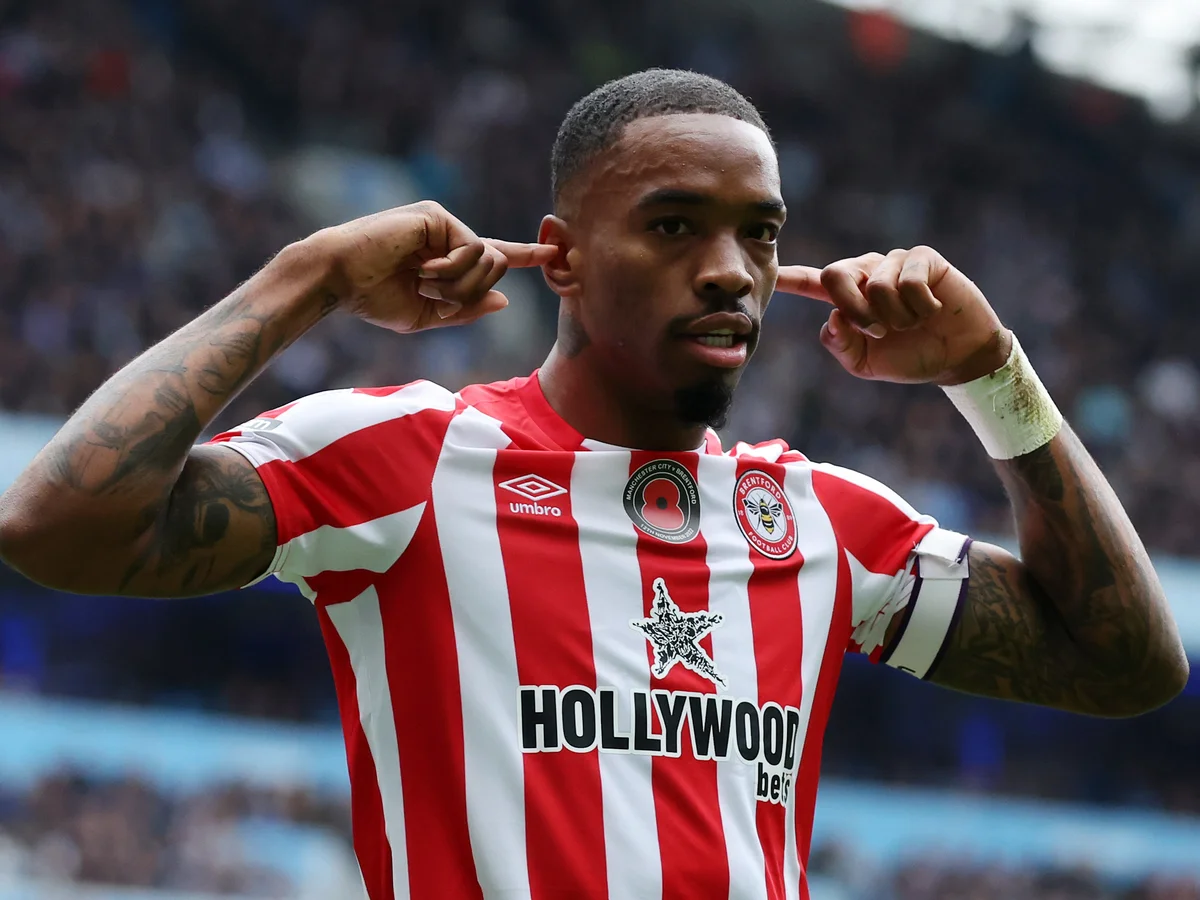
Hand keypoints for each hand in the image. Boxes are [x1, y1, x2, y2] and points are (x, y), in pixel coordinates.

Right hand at [304, 201, 556, 332]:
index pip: (493, 256)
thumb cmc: (373, 298)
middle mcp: (449, 236)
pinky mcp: (437, 215)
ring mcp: (444, 223)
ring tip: (422, 281)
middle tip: (432, 294)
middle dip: (469, 293)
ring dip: (458, 285)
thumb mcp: (427, 315)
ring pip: (489, 260)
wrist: (339, 279)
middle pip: (495, 268)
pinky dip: (450, 271)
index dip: (523, 255)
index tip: (553, 253)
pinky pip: (472, 250)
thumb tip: (504, 300)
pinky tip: (422, 270)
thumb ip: (466, 309)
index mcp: (446, 258)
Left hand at [775, 246, 1011, 385]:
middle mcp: (866, 273)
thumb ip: (840, 344)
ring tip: (912, 323)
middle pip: (835, 274)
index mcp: (847, 297)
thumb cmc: (909, 357)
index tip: (767, 273)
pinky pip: (908, 280)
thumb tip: (833, 316)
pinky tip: (931, 310)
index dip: (789, 278)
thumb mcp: (865, 363)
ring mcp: (894, 263)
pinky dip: (919, 306)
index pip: (811, 282)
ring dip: (896, 316)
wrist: (957, 357)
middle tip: (879, 332)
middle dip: (855, 310)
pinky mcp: (923, 259)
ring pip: (875, 284)